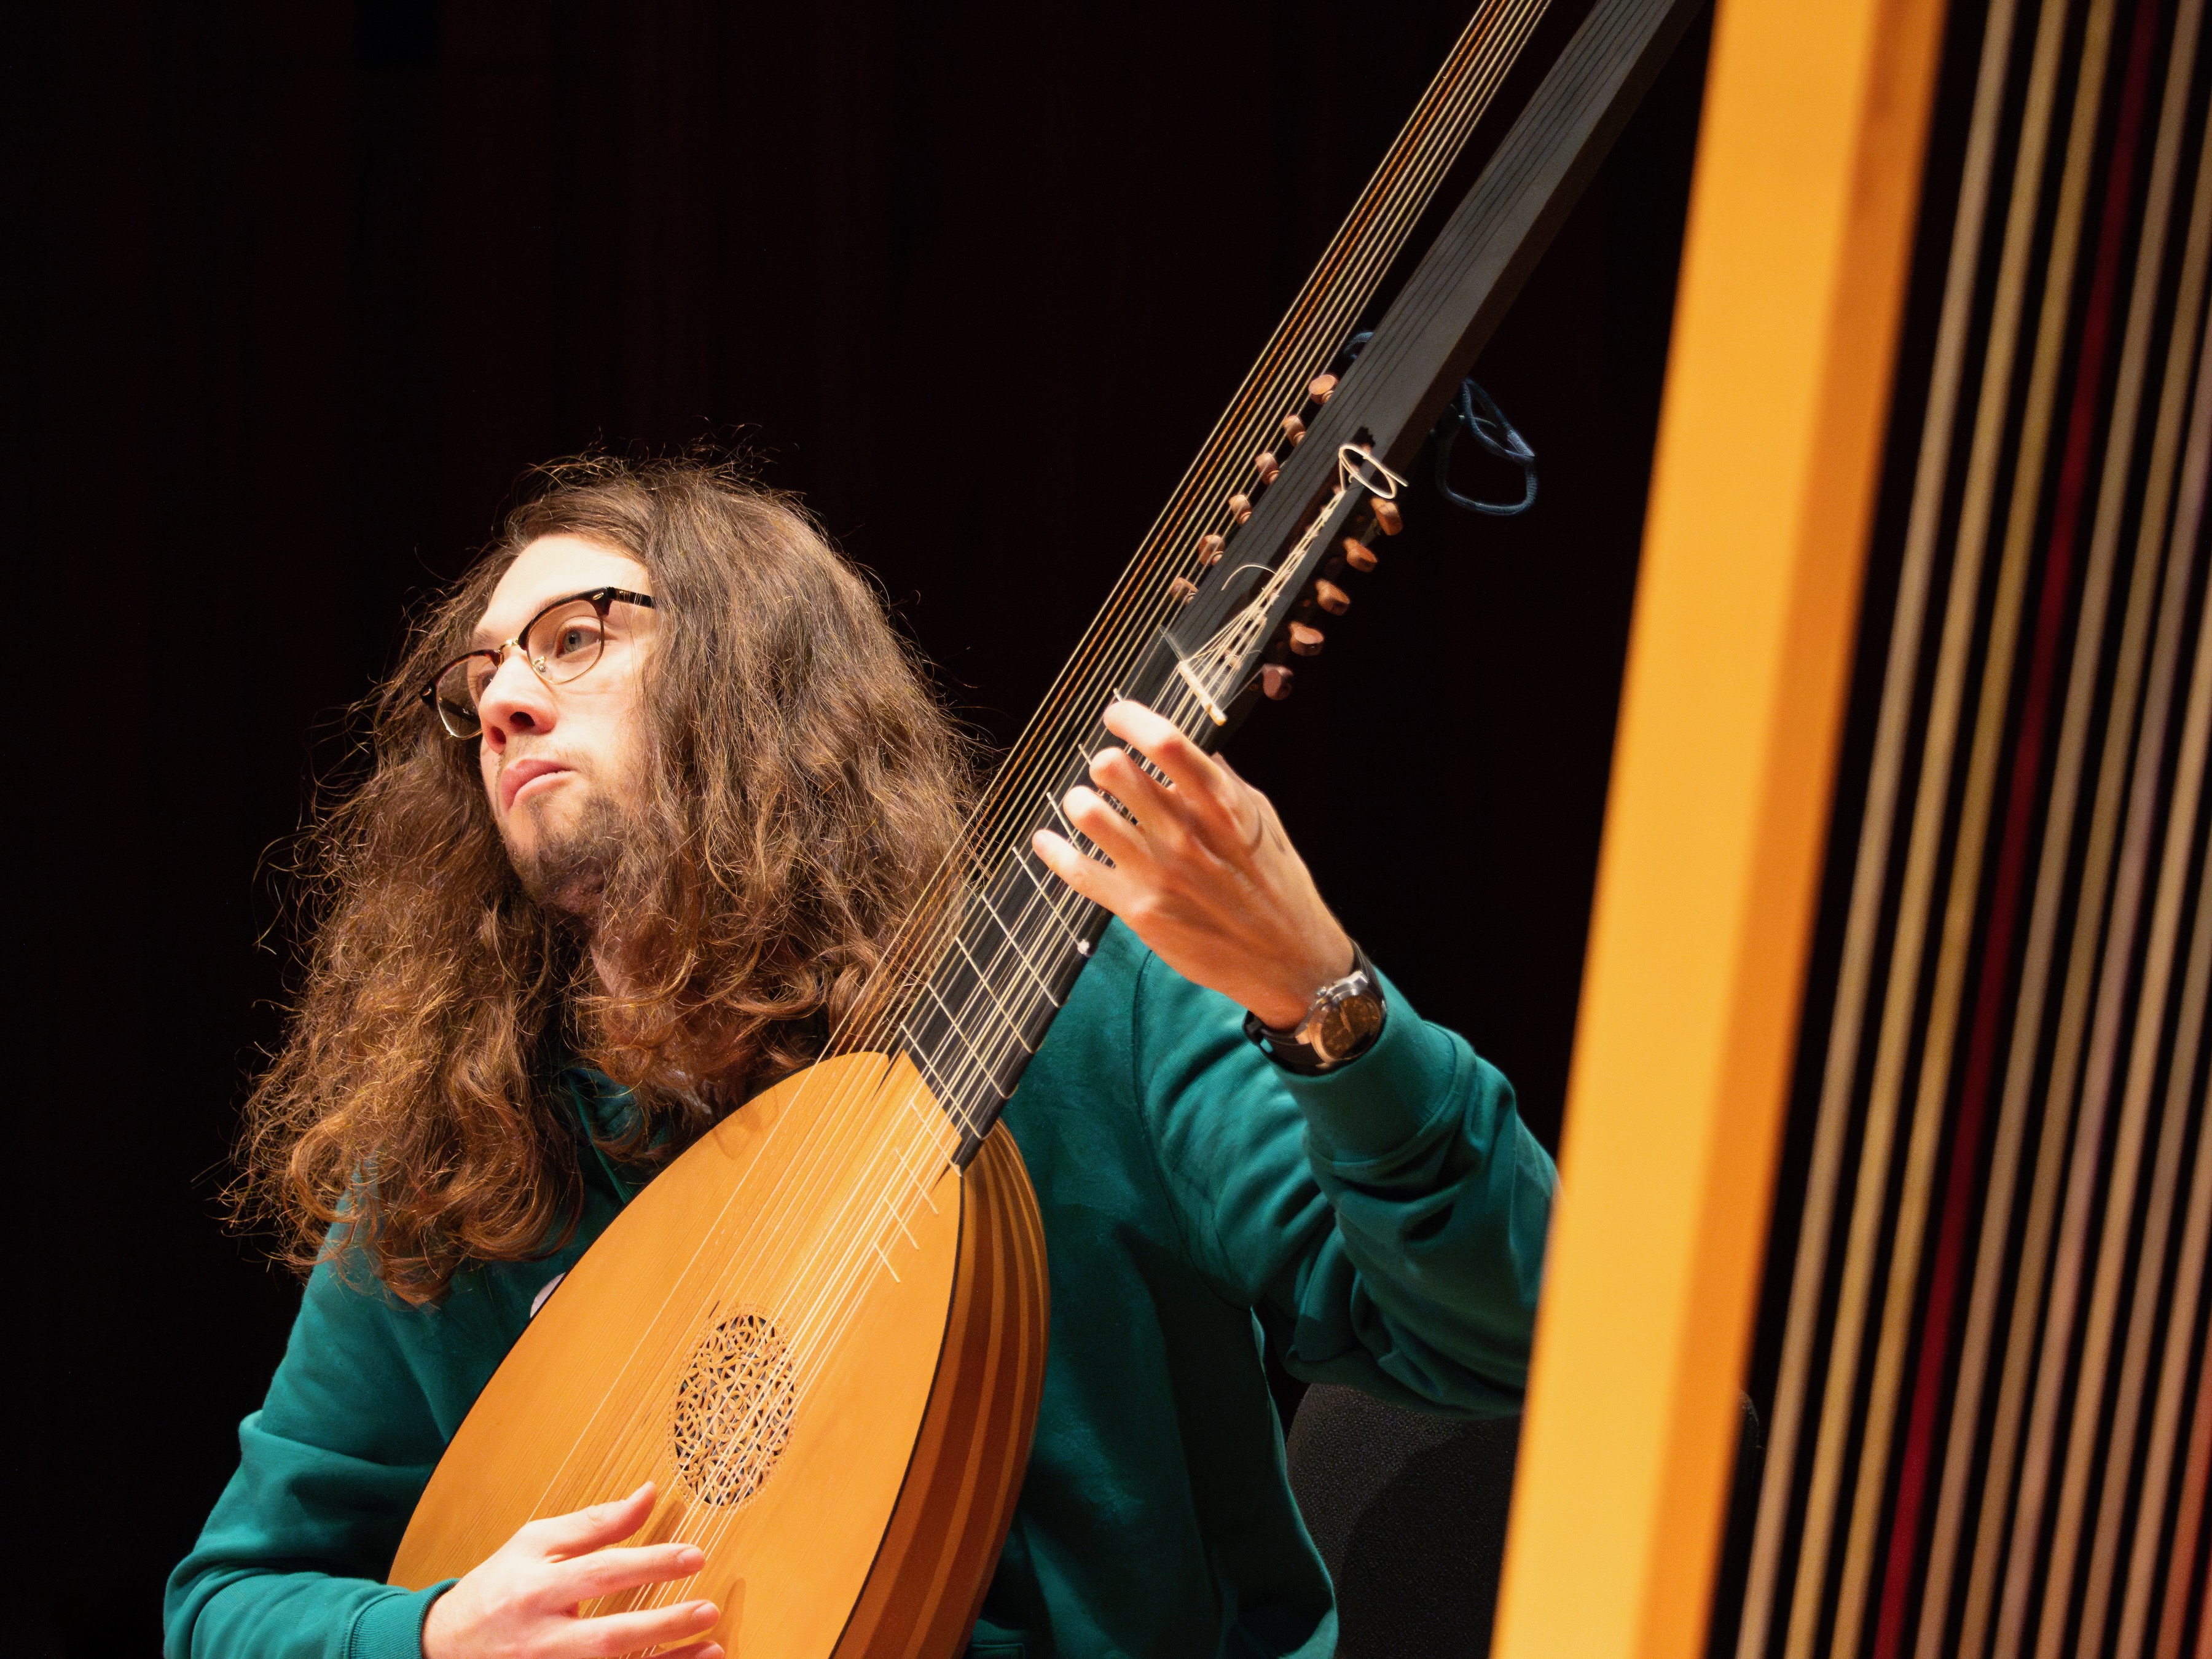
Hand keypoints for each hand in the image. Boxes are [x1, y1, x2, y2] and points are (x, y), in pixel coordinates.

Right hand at [420, 1483, 720, 1658]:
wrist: (444, 1647)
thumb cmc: (498, 1588)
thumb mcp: (536, 1543)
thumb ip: (595, 1523)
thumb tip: (649, 1494)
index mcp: (536, 1589)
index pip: (601, 1574)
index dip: (651, 1564)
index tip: (695, 1555)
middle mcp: (541, 1638)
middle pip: (607, 1638)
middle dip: (662, 1626)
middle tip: (709, 1609)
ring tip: (713, 1647)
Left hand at [1032, 699, 1354, 1028]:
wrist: (1286, 959)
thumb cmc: (1277, 884)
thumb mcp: (1263, 820)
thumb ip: (1225, 782)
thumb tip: (1194, 748)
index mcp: (1221, 803)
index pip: (1166, 742)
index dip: (1131, 719)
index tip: (1117, 715)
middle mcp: (1184, 832)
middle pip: (1115, 771)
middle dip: (1104, 762)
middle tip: (1107, 771)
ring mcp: (1157, 872)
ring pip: (1088, 815)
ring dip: (1079, 801)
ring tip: (1085, 804)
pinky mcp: (1137, 909)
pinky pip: (1078, 872)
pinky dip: (1054, 851)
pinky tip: (1045, 839)